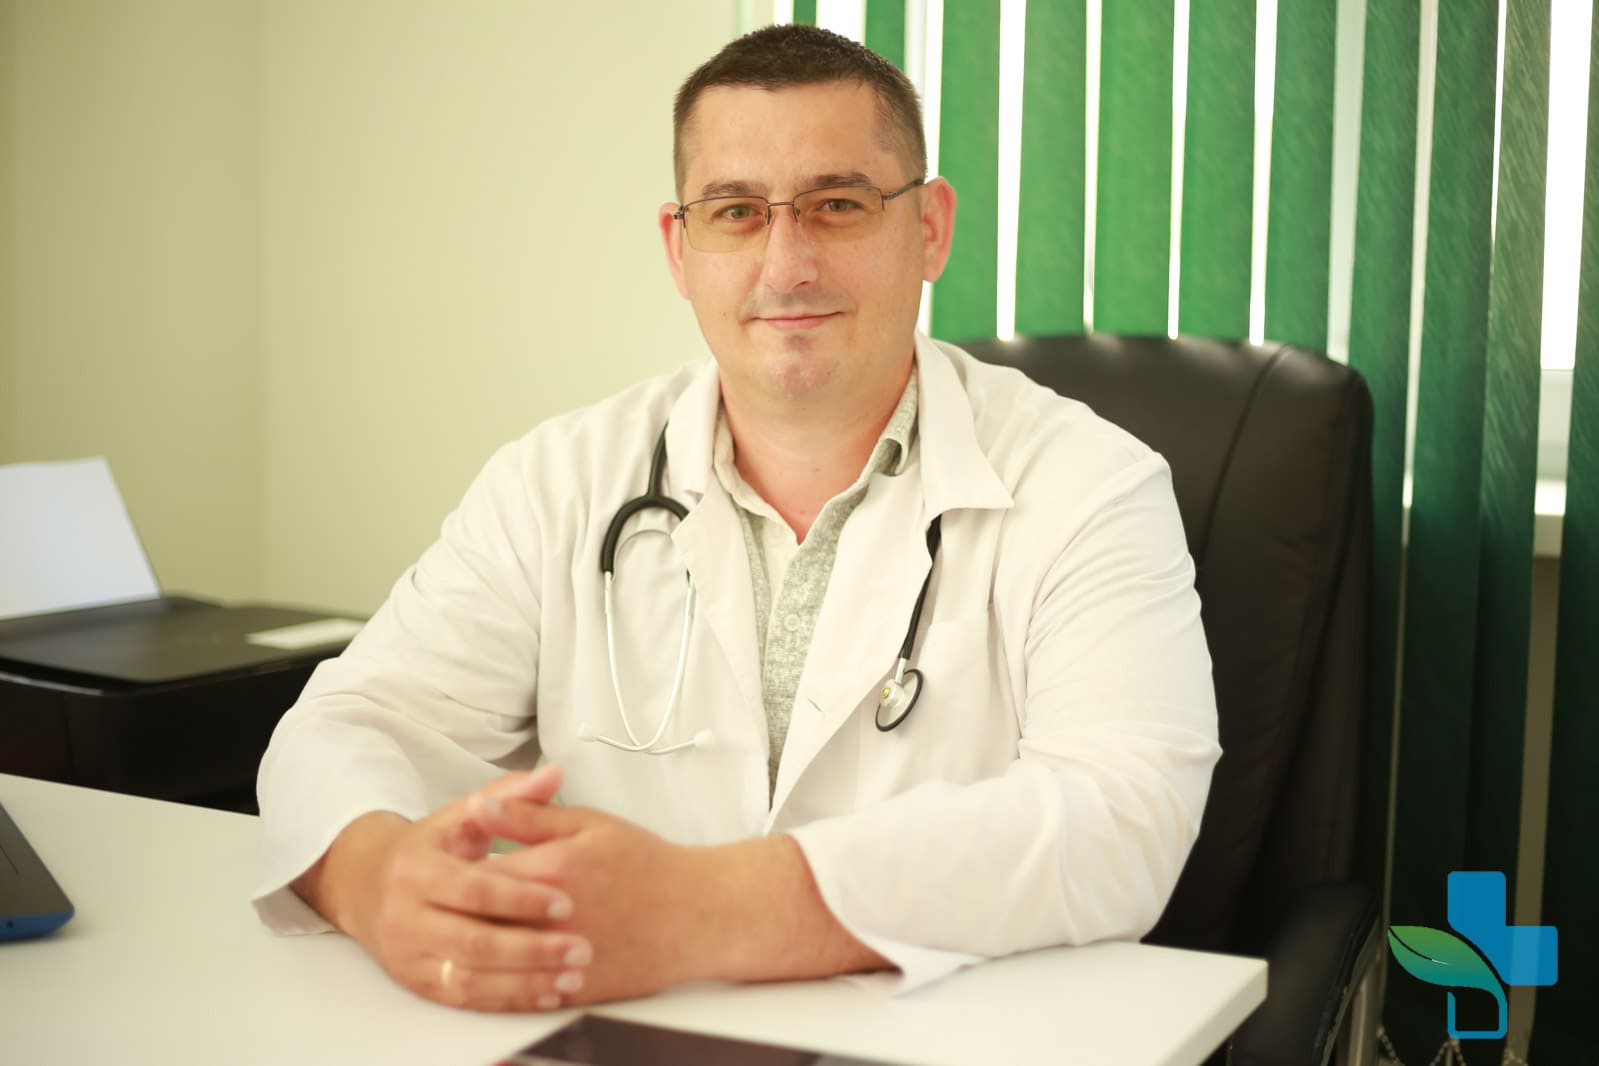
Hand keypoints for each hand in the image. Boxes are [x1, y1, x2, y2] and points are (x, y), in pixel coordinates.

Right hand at [293, 765, 594, 1011]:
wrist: (365, 885)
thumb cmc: (428, 847)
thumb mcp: (461, 815)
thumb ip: (510, 796)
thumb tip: (553, 772)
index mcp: (415, 869)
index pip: (473, 888)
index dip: (521, 897)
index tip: (566, 902)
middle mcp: (404, 916)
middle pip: (473, 941)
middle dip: (532, 948)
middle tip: (581, 948)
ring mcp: (407, 955)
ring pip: (468, 979)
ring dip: (524, 982)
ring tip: (571, 976)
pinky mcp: (416, 982)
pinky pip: (465, 999)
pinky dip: (507, 999)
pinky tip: (545, 993)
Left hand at [469, 799, 717, 1003]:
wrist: (696, 913)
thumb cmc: (647, 865)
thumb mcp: (589, 823)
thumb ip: (529, 815)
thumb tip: (479, 807)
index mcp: (549, 870)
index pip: (475, 875)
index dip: (460, 873)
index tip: (457, 869)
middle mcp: (550, 919)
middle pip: (478, 922)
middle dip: (462, 913)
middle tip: (460, 904)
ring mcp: (561, 959)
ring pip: (495, 963)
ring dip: (478, 952)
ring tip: (476, 937)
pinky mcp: (573, 988)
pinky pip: (522, 991)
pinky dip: (507, 981)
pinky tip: (507, 966)